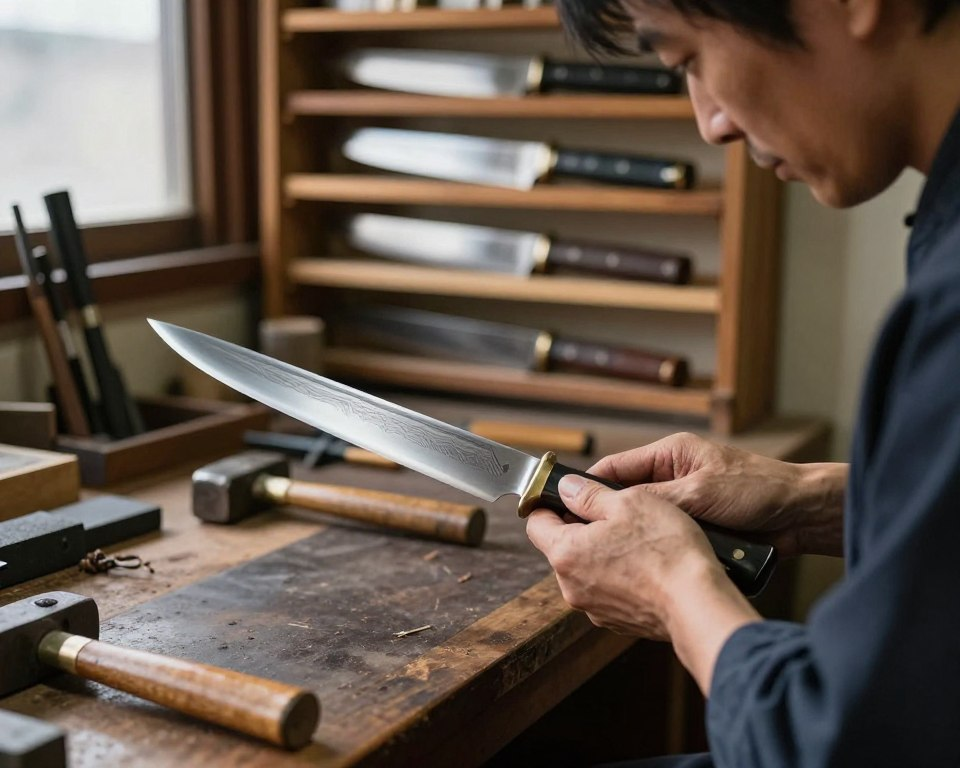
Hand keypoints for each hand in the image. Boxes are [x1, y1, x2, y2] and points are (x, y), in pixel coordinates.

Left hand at [527, 473, 760, 692]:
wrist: (699, 604)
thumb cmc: (666, 551)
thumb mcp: (629, 501)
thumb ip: (589, 494)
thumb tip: (567, 487)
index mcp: (566, 553)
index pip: (536, 523)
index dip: (550, 505)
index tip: (569, 497)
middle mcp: (571, 586)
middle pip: (561, 547)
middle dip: (581, 529)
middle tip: (614, 515)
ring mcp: (593, 607)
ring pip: (585, 569)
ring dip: (602, 553)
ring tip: (636, 541)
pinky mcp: (616, 621)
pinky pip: (607, 590)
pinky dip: (619, 577)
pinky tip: (645, 567)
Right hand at [589, 432, 845, 556]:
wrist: (803, 515)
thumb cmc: (759, 490)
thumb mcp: (701, 492)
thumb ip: (654, 498)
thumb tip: (610, 503)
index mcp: (669, 455)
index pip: (614, 468)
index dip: (586, 487)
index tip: (561, 505)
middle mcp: (671, 479)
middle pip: (623, 499)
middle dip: (606, 518)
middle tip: (582, 540)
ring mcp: (682, 505)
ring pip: (641, 524)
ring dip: (632, 539)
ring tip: (608, 558)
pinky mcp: (695, 530)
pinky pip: (663, 540)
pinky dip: (654, 552)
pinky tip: (640, 567)